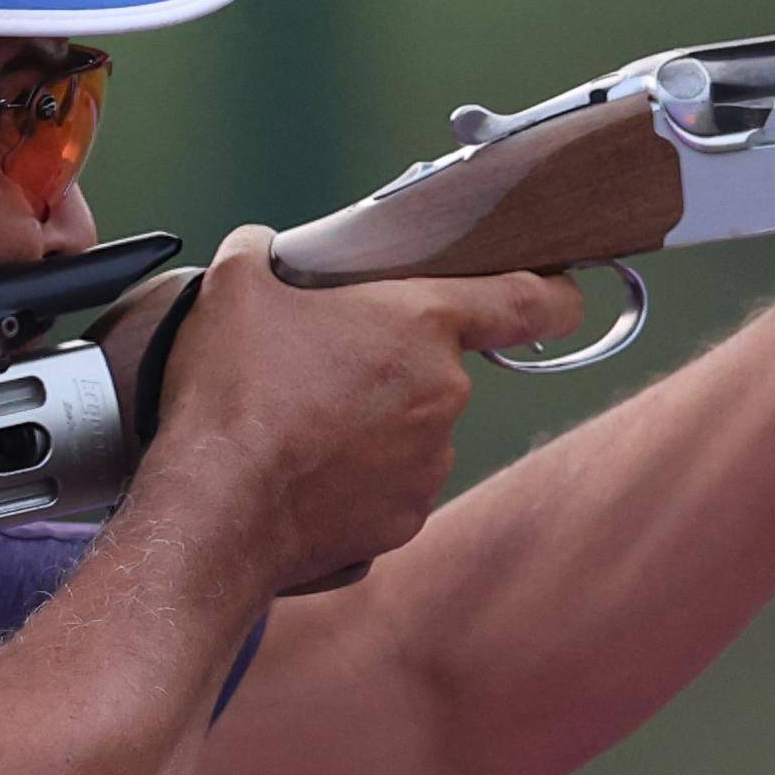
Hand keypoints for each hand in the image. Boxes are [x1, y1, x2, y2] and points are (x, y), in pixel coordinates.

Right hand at [130, 229, 582, 591]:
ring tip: (301, 424)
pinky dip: (355, 479)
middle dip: (392, 362)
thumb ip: (265, 252)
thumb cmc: (232, 391)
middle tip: (325, 363)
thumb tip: (264, 251)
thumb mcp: (236, 286)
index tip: (560, 293)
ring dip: (373, 424)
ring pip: (412, 430)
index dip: (552, 293)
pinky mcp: (402, 522)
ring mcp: (428, 468)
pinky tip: (302, 472)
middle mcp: (444, 398)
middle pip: (438, 367)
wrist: (214, 510)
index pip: (529, 300)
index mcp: (423, 326)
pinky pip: (388, 486)